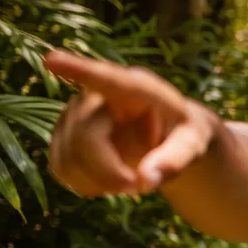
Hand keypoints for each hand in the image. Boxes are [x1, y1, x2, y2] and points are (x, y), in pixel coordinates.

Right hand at [45, 49, 217, 196]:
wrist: (165, 136)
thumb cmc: (183, 132)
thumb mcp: (194, 143)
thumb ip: (176, 158)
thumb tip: (146, 181)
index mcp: (135, 88)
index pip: (107, 79)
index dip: (79, 70)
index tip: (52, 59)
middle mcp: (96, 96)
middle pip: (84, 139)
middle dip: (109, 173)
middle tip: (139, 189)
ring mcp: (73, 115)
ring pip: (68, 158)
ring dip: (99, 182)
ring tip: (130, 178)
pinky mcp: (62, 136)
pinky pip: (61, 169)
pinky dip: (86, 185)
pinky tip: (109, 179)